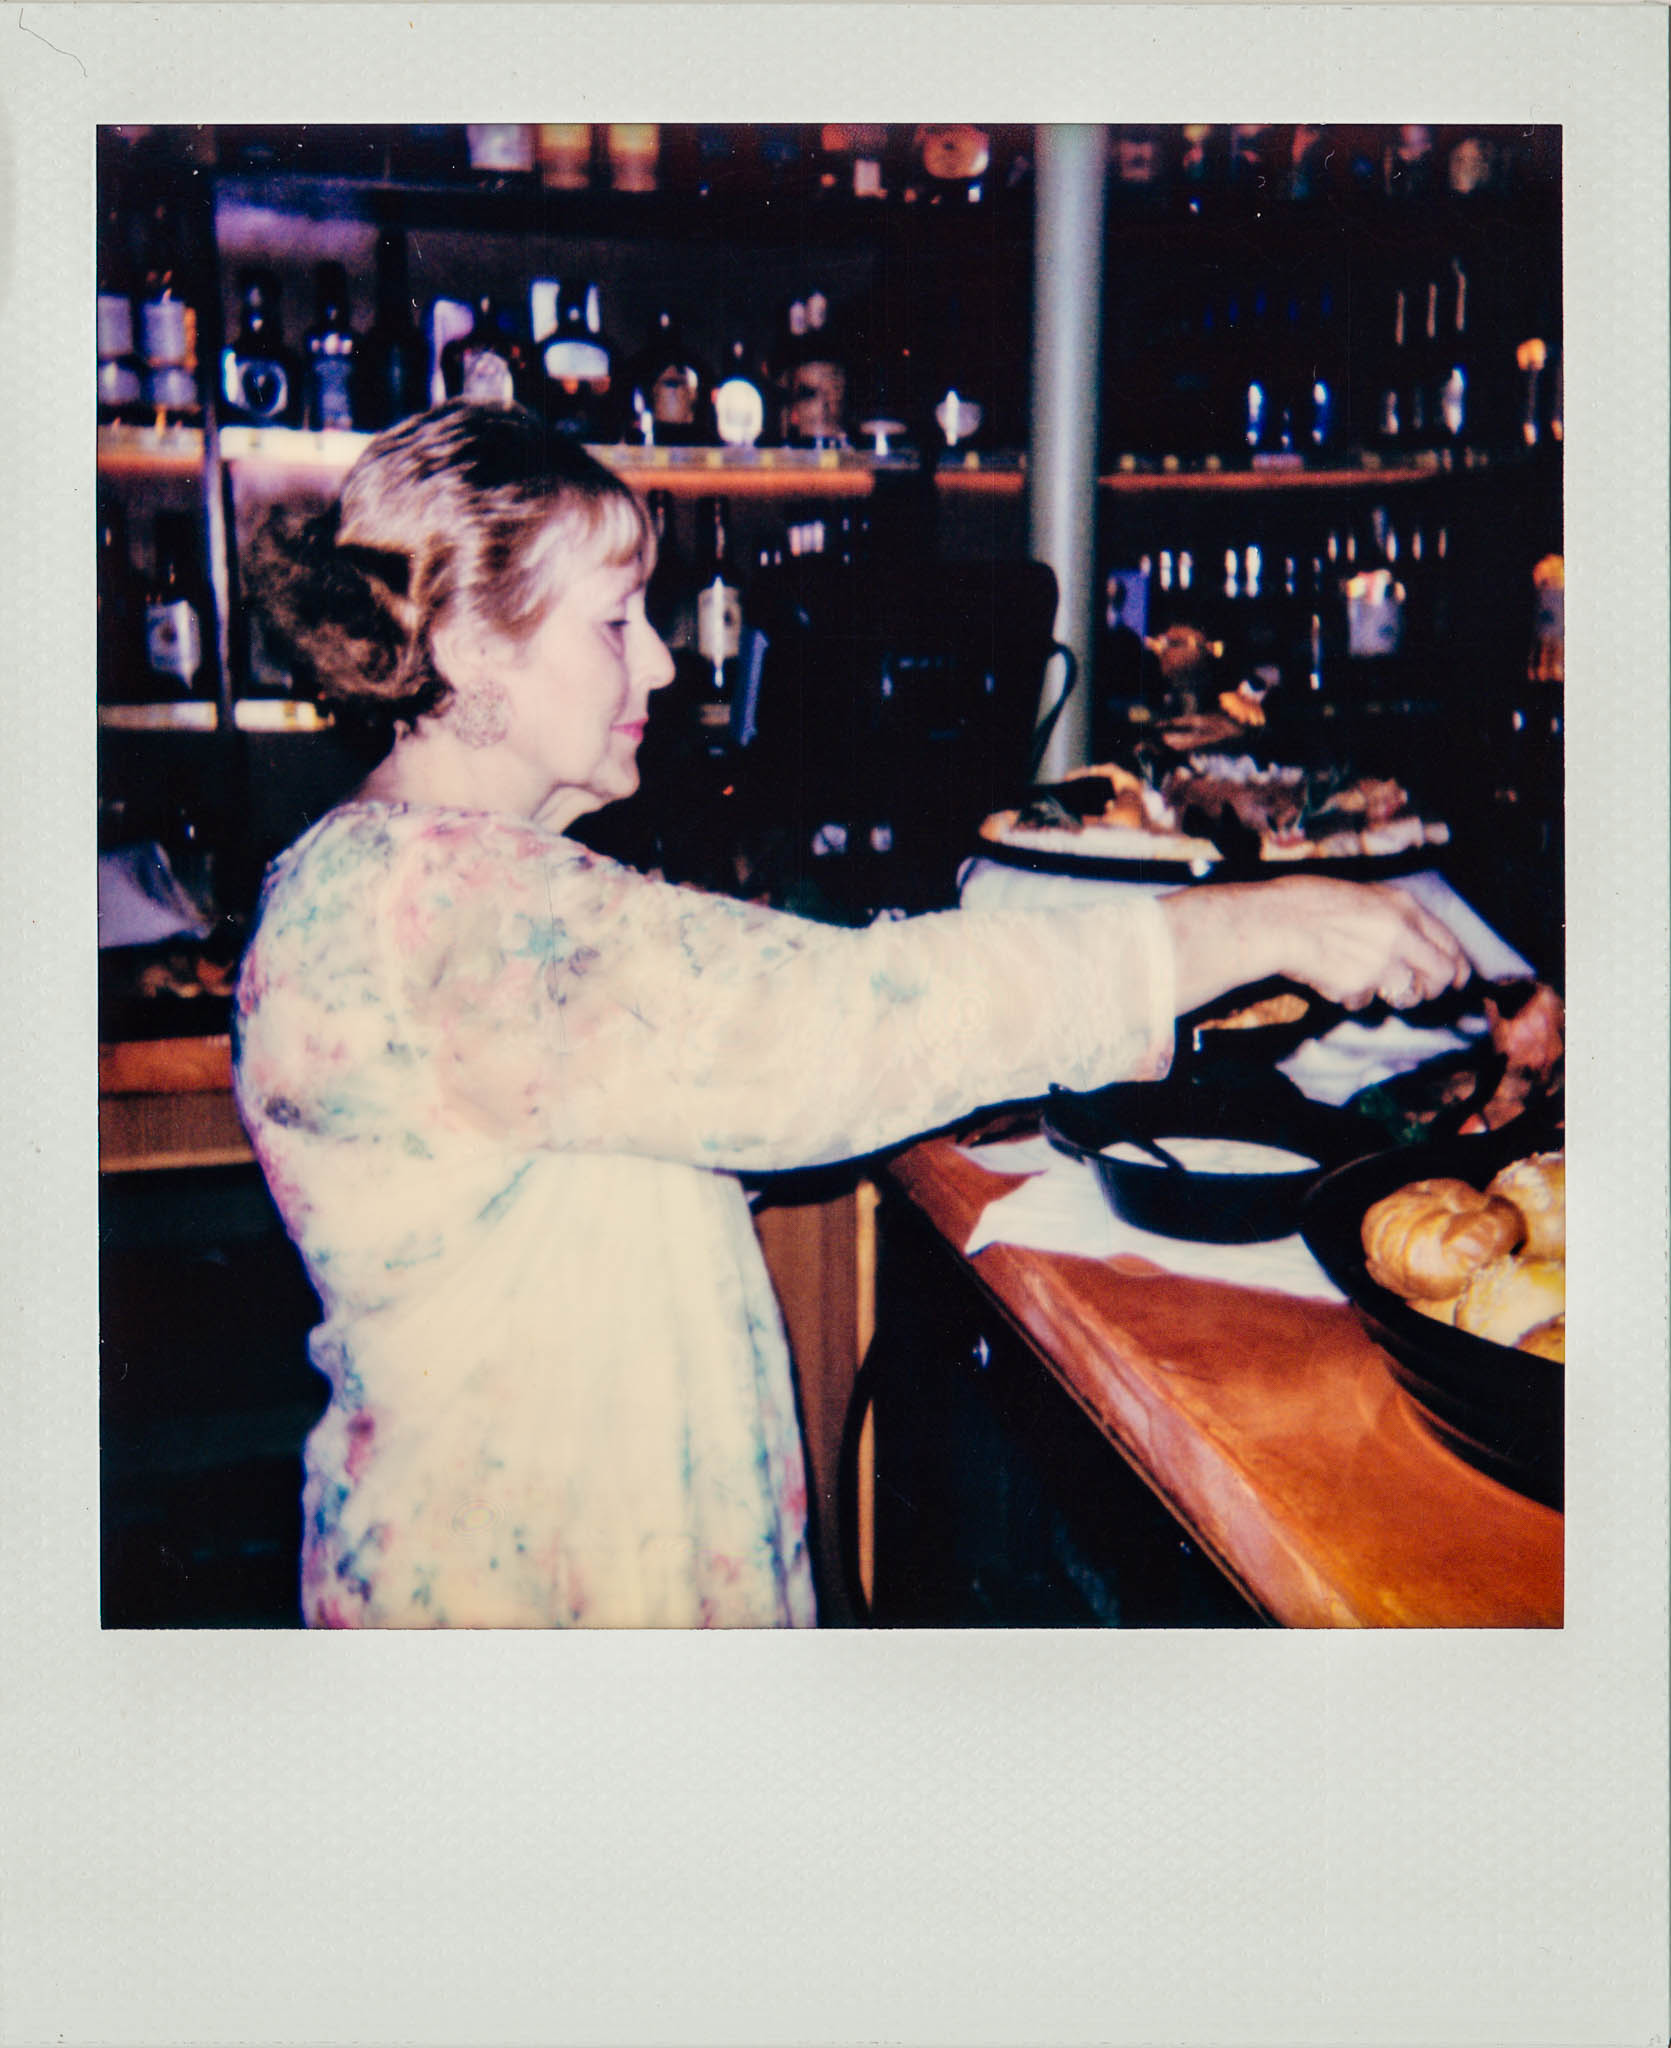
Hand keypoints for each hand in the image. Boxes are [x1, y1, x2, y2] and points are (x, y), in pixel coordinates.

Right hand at [1261, 876, 1470, 1010]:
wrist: (1274, 921)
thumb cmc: (1307, 903)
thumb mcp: (1361, 895)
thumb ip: (1392, 917)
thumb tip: (1414, 944)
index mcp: (1402, 906)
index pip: (1449, 941)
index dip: (1458, 965)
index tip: (1458, 978)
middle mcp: (1400, 935)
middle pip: (1442, 975)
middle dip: (1432, 989)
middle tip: (1417, 992)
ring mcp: (1381, 963)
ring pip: (1407, 995)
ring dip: (1390, 995)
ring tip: (1362, 980)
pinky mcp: (1359, 987)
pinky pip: (1363, 1002)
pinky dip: (1349, 996)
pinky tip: (1329, 976)